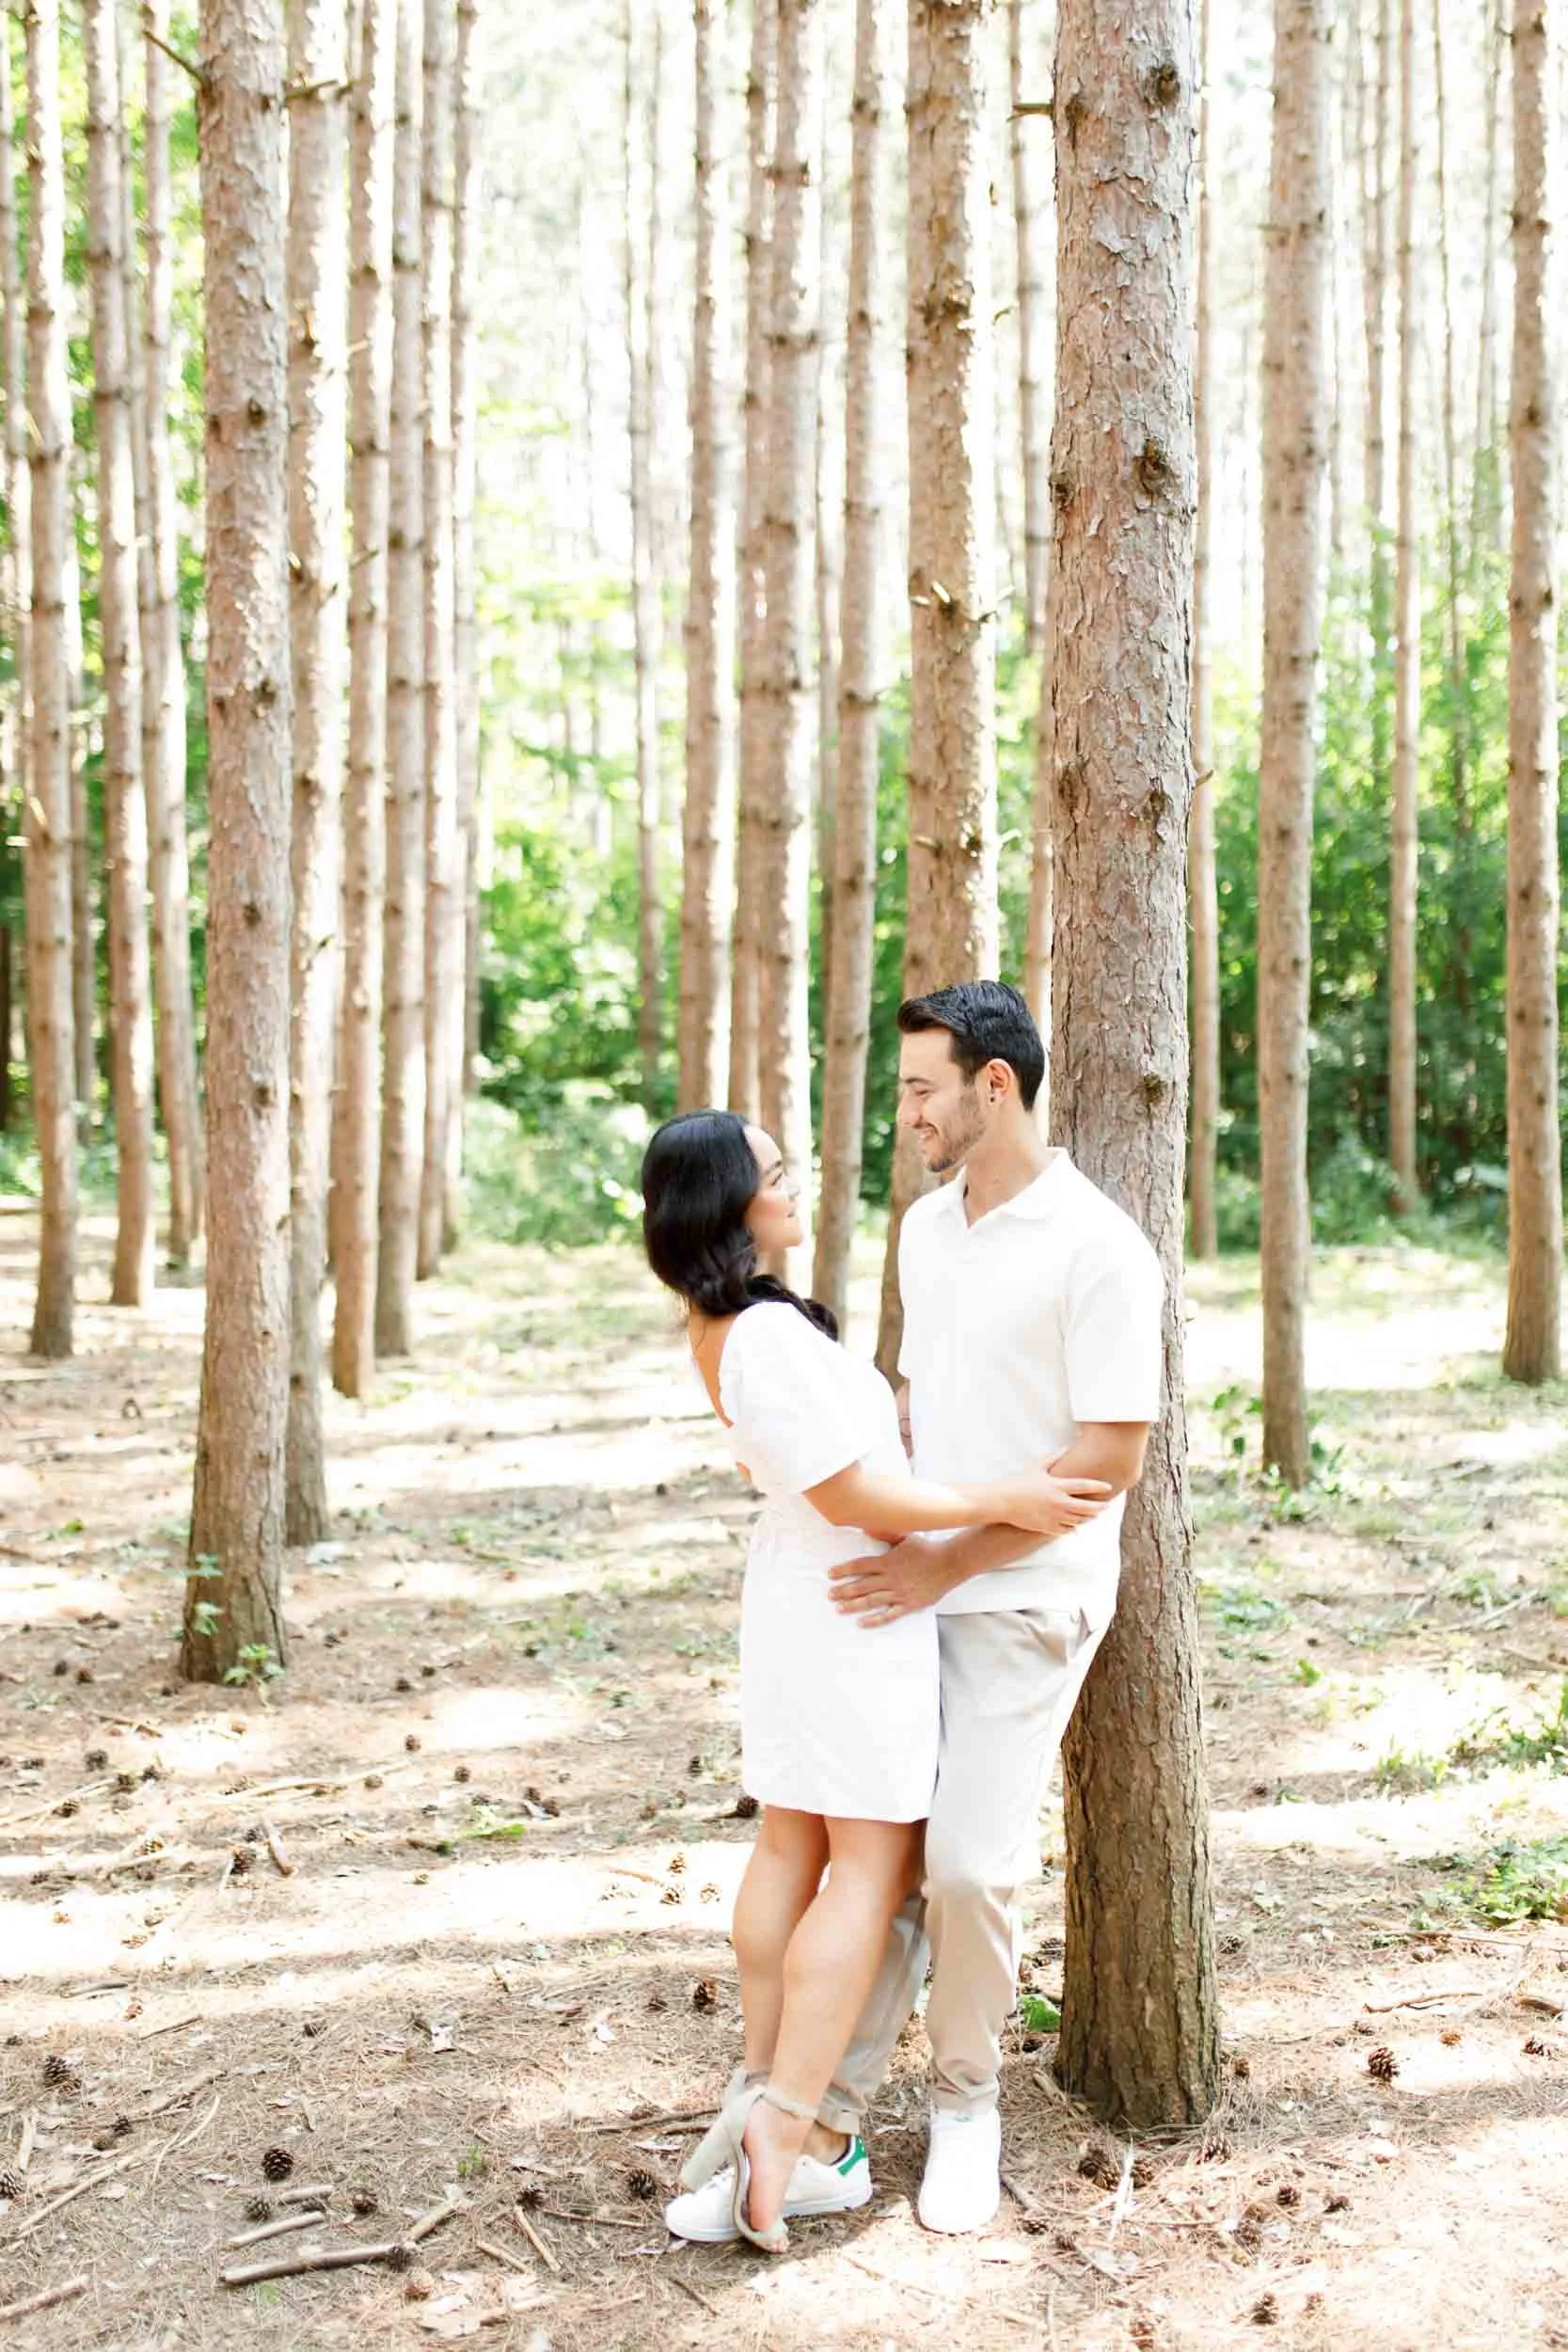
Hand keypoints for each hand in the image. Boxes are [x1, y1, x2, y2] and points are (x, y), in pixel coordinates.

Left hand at [829, 1534, 963, 1627]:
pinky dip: (874, 1620)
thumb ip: (885, 1534)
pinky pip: (889, 1615)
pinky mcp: (909, 1604)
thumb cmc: (927, 1549)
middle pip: (861, 1585)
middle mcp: (891, 1578)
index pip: (860, 1566)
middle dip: (843, 1590)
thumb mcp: (905, 1537)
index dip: (843, 1570)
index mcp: (887, 1561)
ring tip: (839, 1608)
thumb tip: (866, 1527)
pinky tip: (862, 1622)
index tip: (830, 1574)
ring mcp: (899, 1593)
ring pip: (871, 1601)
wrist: (949, 1563)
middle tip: (830, 1595)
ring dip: (853, 1605)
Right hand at [994, 1466, 1113, 1538]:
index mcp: (1057, 1486)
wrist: (1002, 1502)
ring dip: (1089, 1518)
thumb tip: (1066, 1447)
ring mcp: (1054, 1517)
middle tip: (1106, 1505)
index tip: (1109, 1487)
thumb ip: (1053, 1458)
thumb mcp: (1036, 1467)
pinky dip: (1074, 1527)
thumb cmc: (1019, 1483)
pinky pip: (1067, 1530)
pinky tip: (1076, 1525)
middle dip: (1100, 1507)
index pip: (1084, 1486)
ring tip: (1094, 1514)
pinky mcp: (1047, 1528)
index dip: (1099, 1486)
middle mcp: (1058, 1503)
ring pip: (1079, 1520)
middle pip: (1087, 1507)